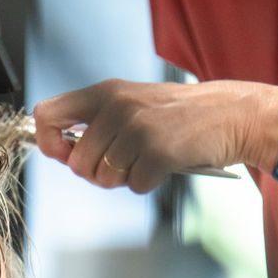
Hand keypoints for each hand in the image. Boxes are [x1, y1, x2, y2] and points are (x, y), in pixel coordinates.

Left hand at [34, 78, 277, 192]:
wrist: (230, 113)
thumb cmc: (175, 114)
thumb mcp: (129, 103)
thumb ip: (93, 123)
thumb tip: (61, 152)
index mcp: (103, 92)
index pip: (46, 115)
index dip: (48, 142)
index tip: (65, 153)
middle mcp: (116, 106)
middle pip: (77, 162)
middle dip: (96, 173)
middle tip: (122, 162)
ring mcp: (138, 128)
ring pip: (103, 178)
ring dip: (123, 178)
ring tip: (145, 159)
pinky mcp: (159, 151)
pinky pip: (135, 185)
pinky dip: (148, 183)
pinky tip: (163, 165)